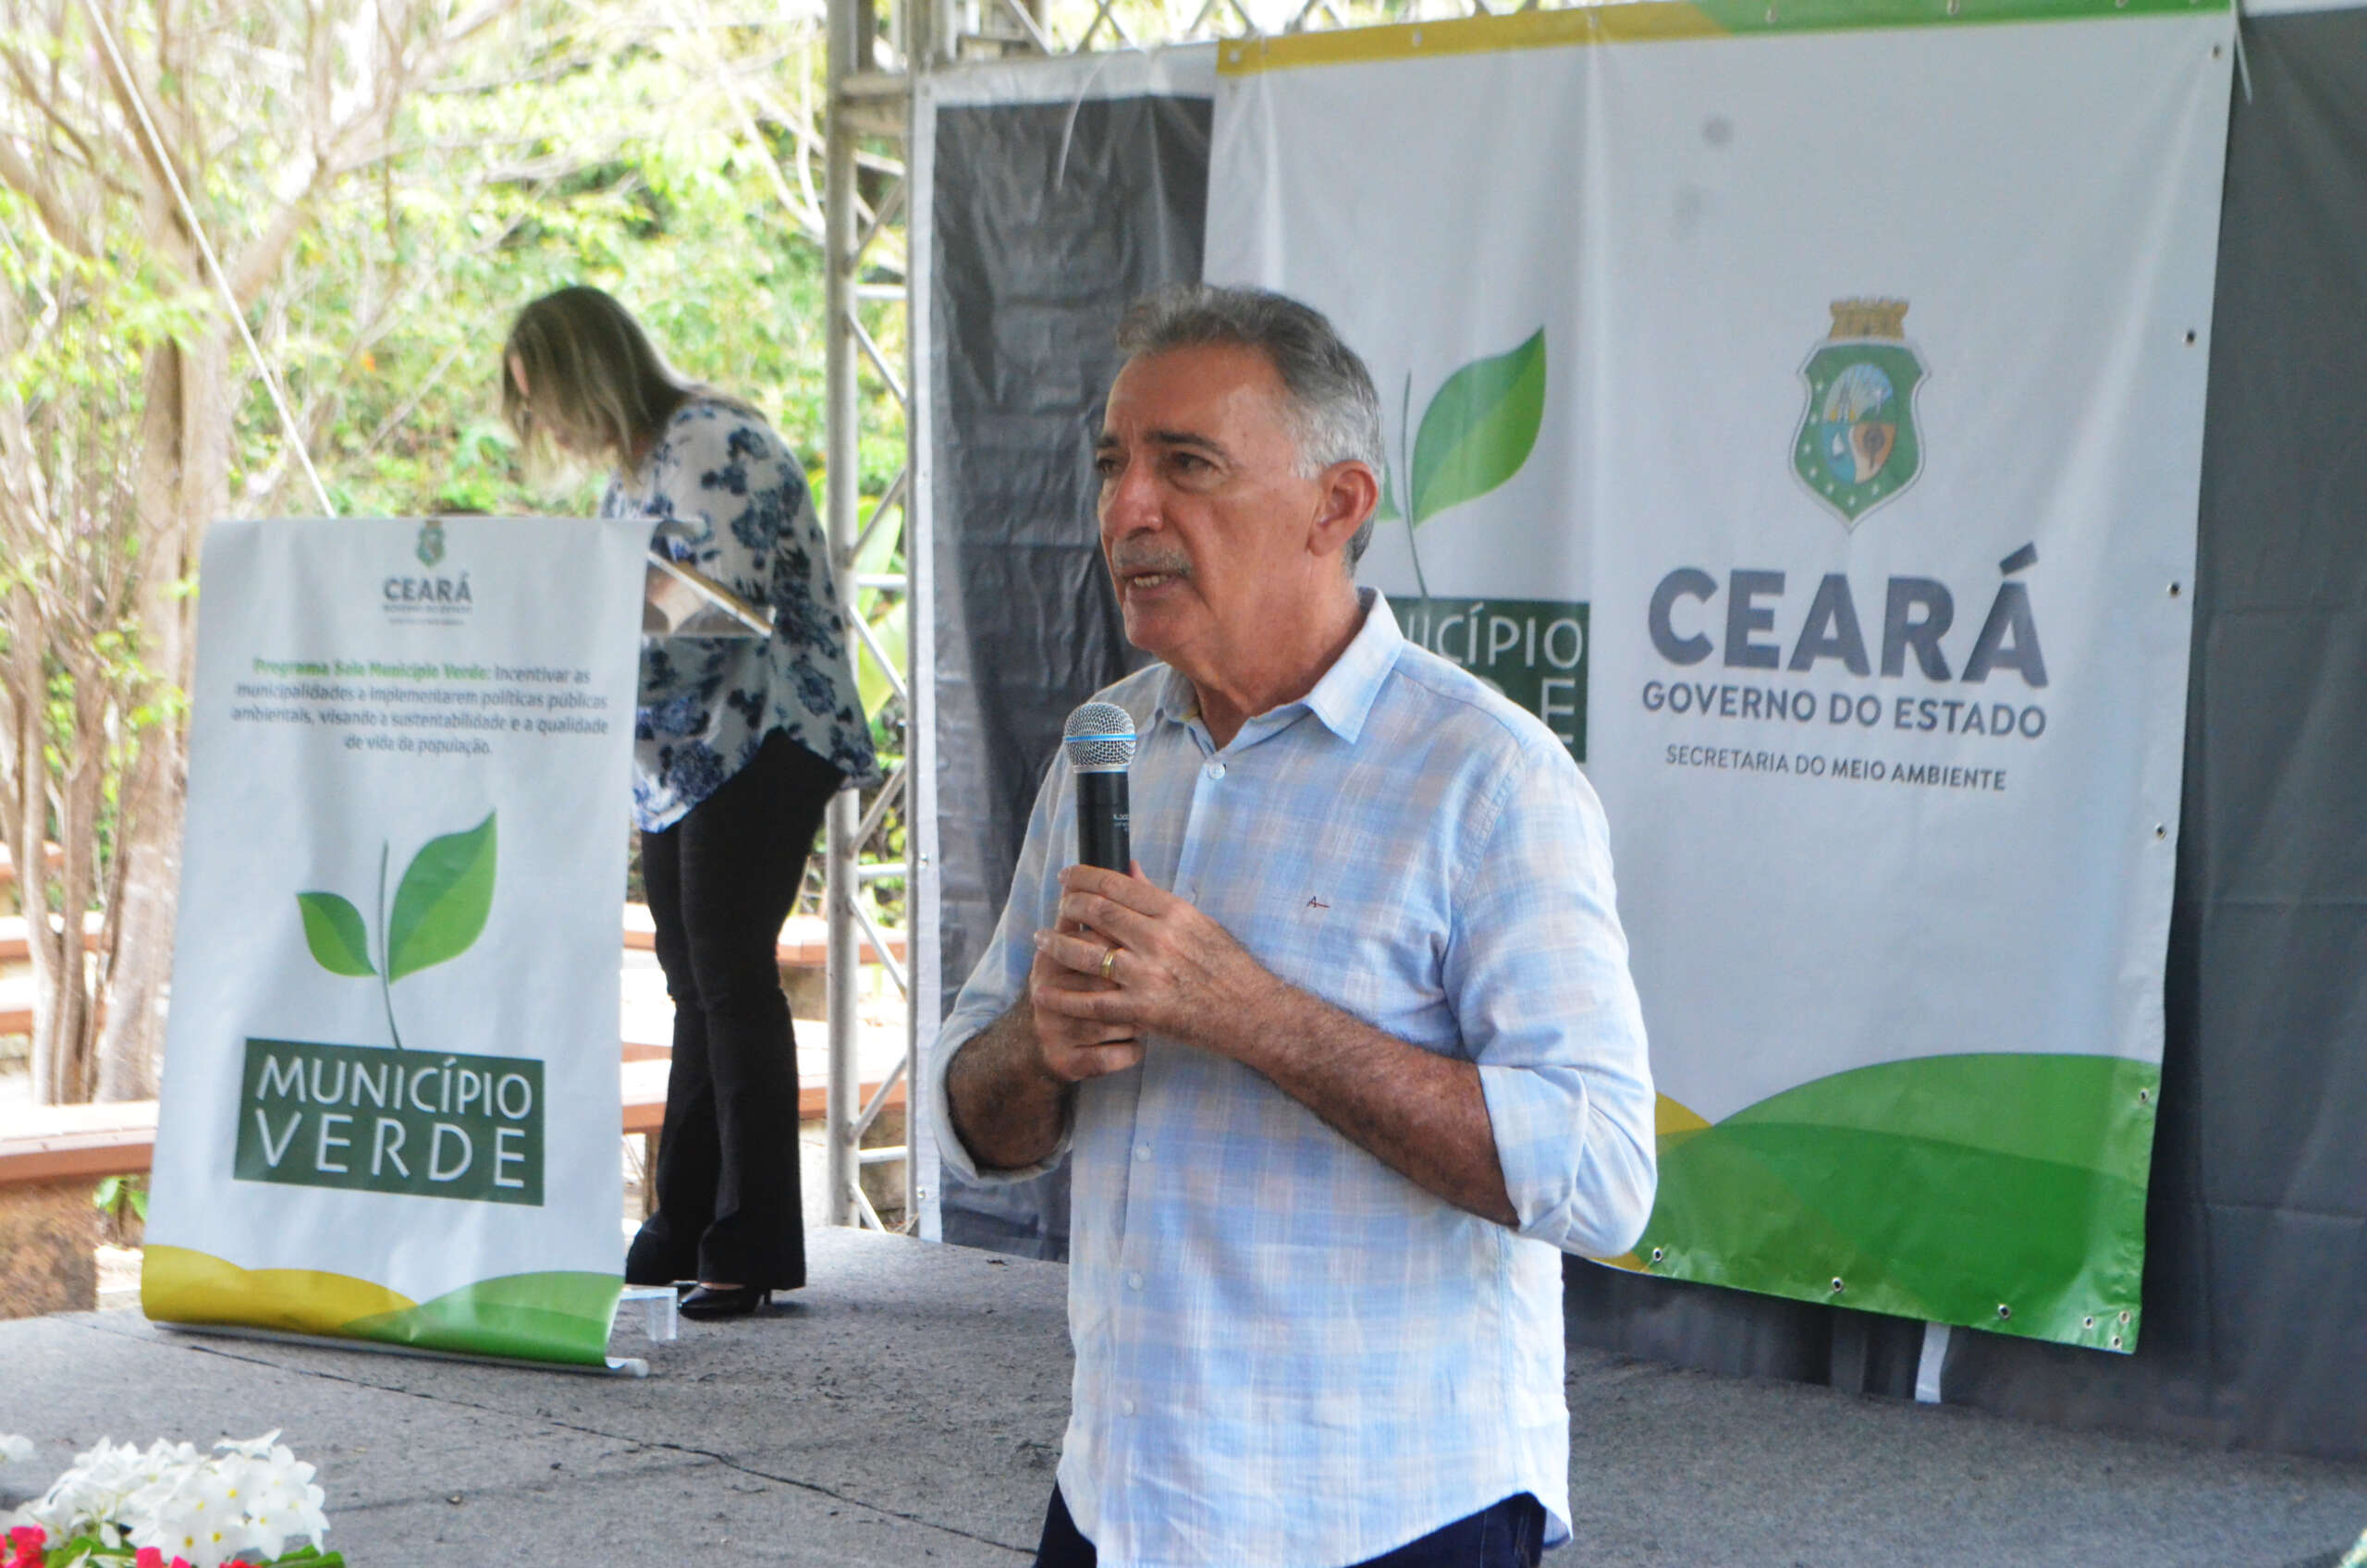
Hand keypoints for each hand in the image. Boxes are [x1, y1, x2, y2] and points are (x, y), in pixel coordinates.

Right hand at [1026, 915, 1144, 1083]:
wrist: (1041, 1045)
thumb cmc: (1072, 984)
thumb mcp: (1079, 944)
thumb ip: (1104, 910)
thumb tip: (1133, 865)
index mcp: (1051, 957)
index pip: (1091, 940)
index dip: (1123, 945)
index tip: (1144, 950)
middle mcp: (1047, 990)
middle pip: (1106, 980)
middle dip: (1135, 984)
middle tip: (1153, 984)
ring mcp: (1057, 1028)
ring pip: (1118, 1020)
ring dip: (1138, 1020)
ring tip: (1143, 1015)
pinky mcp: (1070, 1062)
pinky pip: (1117, 1055)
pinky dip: (1132, 1050)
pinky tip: (1134, 1042)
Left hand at [1033, 862, 1276, 1063]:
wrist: (1251, 1013)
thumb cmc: (1230, 967)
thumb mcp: (1201, 923)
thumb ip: (1159, 899)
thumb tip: (1129, 870)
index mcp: (1174, 913)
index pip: (1117, 886)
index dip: (1084, 877)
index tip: (1067, 876)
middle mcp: (1159, 940)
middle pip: (1097, 913)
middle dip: (1067, 906)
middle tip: (1057, 906)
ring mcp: (1148, 975)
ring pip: (1087, 953)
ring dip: (1056, 944)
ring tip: (1042, 939)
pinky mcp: (1142, 1010)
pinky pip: (1091, 1002)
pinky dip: (1063, 996)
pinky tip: (1043, 990)